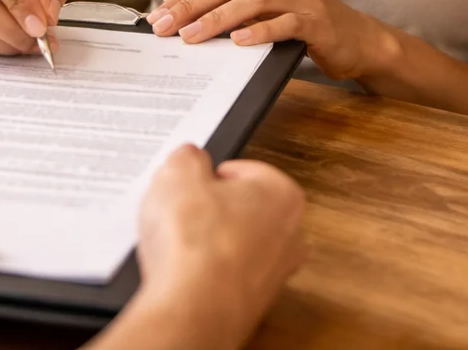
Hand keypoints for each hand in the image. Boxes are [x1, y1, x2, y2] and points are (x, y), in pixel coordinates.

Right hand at [131, 146, 303, 348]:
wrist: (193, 309)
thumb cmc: (196, 245)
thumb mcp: (177, 174)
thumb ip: (187, 158)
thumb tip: (188, 159)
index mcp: (283, 194)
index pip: (245, 171)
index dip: (210, 175)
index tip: (193, 181)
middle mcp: (289, 236)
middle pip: (242, 210)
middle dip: (213, 209)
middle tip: (184, 210)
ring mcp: (272, 274)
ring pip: (235, 246)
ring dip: (209, 244)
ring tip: (179, 245)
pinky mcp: (252, 304)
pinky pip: (224, 278)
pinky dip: (205, 274)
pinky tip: (183, 272)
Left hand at [147, 0, 396, 81]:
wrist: (360, 41)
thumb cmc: (308, 29)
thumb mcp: (269, 13)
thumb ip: (237, 11)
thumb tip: (188, 22)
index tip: (158, 15)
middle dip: (192, 5)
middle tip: (165, 25)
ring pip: (252, 1)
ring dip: (217, 19)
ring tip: (192, 36)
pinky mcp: (318, 21)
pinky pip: (285, 23)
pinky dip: (260, 31)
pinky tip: (239, 41)